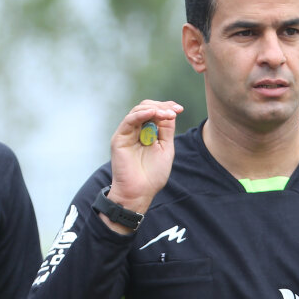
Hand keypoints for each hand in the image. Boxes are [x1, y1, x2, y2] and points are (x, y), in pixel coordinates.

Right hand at [105, 100, 183, 223]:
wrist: (139, 192)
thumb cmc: (152, 175)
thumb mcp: (165, 148)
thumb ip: (166, 130)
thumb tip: (170, 112)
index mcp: (148, 133)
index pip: (155, 112)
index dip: (167, 107)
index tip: (180, 109)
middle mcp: (137, 130)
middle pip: (147, 108)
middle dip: (162, 106)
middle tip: (174, 112)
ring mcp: (127, 133)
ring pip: (138, 110)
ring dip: (154, 109)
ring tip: (166, 114)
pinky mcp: (119, 138)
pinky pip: (129, 120)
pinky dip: (141, 114)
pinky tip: (153, 114)